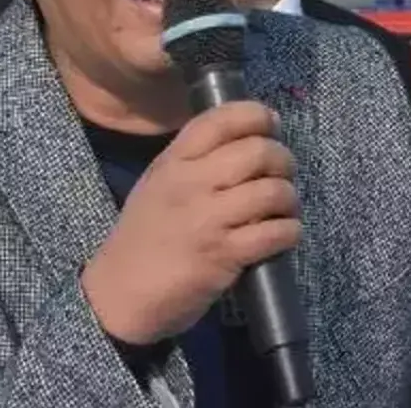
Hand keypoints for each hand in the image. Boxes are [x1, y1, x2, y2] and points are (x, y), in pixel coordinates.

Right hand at [80, 101, 300, 345]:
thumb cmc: (144, 238)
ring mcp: (208, 220)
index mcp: (173, 162)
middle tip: (283, 173)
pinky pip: (275, 233)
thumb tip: (249, 140)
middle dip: (283, 160)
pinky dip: (289, 231)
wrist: (120, 294)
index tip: (271, 125)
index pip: (221, 120)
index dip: (256, 115)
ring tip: (284, 208)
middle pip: (257, 152)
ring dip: (289, 199)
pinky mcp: (224, 255)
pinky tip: (284, 234)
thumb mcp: (158, 185)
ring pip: (272, 191)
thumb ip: (194, 161)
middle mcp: (191, 184)